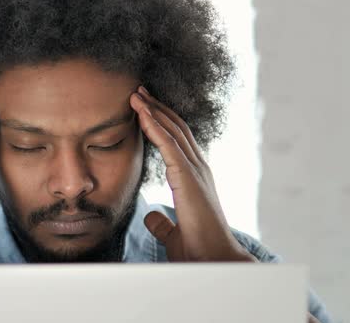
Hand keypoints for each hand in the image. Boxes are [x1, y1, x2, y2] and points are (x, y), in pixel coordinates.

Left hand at [130, 86, 254, 261]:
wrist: (213, 258)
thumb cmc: (197, 246)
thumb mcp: (174, 230)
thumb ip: (162, 221)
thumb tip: (151, 216)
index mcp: (195, 176)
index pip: (177, 140)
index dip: (161, 122)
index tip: (144, 108)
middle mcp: (198, 167)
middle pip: (175, 128)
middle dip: (156, 108)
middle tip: (139, 92)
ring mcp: (195, 170)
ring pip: (172, 130)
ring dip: (153, 110)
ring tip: (136, 94)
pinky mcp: (188, 177)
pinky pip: (168, 145)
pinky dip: (154, 126)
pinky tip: (142, 113)